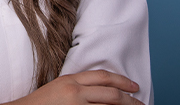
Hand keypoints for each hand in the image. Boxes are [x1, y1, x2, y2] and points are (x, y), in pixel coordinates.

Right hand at [3, 70, 142, 104]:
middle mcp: (75, 92)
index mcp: (71, 80)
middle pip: (111, 93)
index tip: (134, 87)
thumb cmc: (38, 104)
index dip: (122, 81)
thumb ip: (77, 86)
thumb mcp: (58, 88)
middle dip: (130, 100)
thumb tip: (100, 91)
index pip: (103, 77)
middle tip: (141, 104)